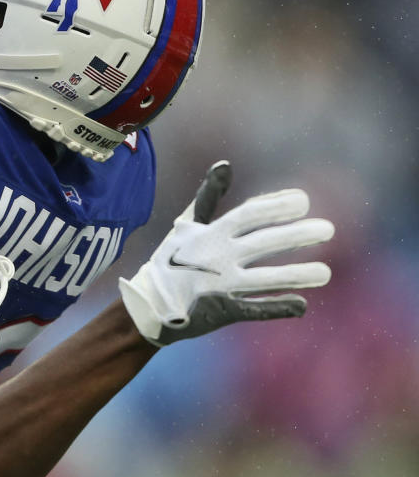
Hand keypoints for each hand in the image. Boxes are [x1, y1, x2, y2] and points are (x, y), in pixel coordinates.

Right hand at [118, 160, 333, 345]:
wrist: (148, 306)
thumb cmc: (172, 260)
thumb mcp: (187, 225)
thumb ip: (208, 197)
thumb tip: (225, 164)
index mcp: (210, 234)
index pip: (249, 214)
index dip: (276, 206)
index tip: (304, 201)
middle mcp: (216, 258)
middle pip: (264, 243)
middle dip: (297, 235)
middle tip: (329, 229)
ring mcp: (220, 286)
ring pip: (265, 279)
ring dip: (296, 274)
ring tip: (326, 273)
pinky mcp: (222, 312)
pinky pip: (255, 309)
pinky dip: (278, 307)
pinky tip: (302, 305)